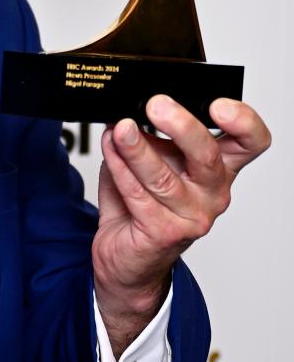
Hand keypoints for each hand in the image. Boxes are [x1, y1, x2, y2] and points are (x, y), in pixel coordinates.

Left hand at [92, 95, 270, 355]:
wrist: (126, 257)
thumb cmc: (141, 205)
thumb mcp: (153, 160)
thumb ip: (147, 134)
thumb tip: (130, 107)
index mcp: (220, 168)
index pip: (251, 142)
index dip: (243, 122)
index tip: (218, 104)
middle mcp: (213, 193)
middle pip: (208, 156)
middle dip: (181, 126)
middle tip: (156, 106)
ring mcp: (191, 217)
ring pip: (163, 177)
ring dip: (137, 149)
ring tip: (120, 129)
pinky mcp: (164, 233)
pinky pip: (138, 195)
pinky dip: (120, 169)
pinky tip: (110, 151)